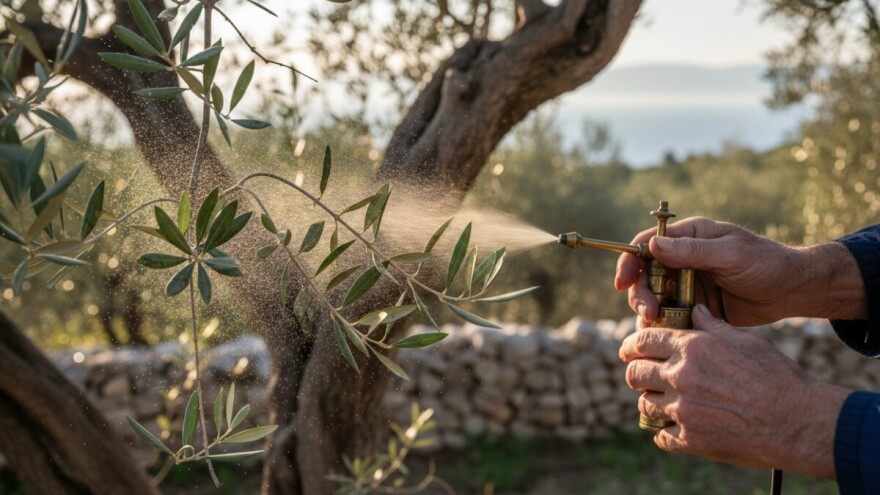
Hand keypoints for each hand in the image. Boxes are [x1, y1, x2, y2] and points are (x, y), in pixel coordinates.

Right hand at [614, 216, 864, 325]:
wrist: (792, 291)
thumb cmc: (766, 263)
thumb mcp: (731, 254)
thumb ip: (693, 251)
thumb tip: (653, 246)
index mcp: (688, 237)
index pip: (646, 244)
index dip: (629, 262)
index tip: (623, 283)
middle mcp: (681, 259)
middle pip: (644, 275)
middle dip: (640, 294)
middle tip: (649, 314)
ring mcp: (686, 284)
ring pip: (653, 298)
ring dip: (649, 312)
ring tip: (656, 327)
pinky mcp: (693, 307)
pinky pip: (669, 316)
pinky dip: (663, 326)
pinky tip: (666, 337)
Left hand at [619, 305, 847, 477]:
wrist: (796, 420)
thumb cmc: (775, 376)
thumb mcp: (743, 340)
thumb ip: (711, 326)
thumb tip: (694, 310)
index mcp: (691, 348)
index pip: (642, 341)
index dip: (631, 345)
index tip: (628, 350)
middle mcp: (680, 377)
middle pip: (635, 374)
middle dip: (636, 373)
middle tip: (642, 376)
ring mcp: (683, 411)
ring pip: (645, 405)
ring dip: (651, 402)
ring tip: (662, 401)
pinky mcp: (691, 439)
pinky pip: (661, 436)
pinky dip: (665, 431)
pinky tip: (675, 427)